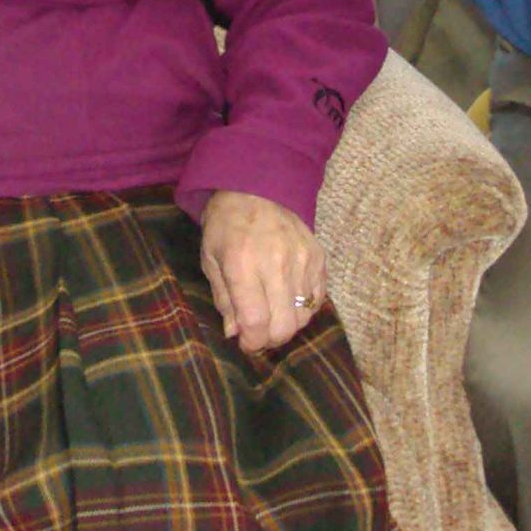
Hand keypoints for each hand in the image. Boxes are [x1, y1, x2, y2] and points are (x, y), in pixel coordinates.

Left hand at [200, 190, 325, 352]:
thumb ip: (223, 299)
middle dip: (270, 339)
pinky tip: (288, 299)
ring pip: (304, 317)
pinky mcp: (318, 257)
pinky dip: (304, 308)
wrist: (255, 187)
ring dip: (287, 324)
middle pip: (285, 326)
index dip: (252, 342)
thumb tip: (235, 333)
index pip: (256, 321)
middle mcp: (276, 263)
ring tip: (272, 313)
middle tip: (259, 332)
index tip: (246, 343)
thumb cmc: (226, 226)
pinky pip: (318, 299)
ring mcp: (302, 260)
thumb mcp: (211, 260)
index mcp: (242, 264)